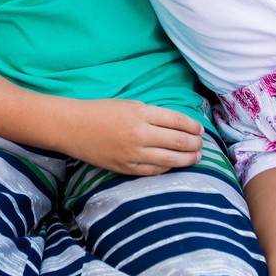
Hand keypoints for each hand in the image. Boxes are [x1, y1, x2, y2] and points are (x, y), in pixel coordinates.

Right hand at [63, 99, 203, 175]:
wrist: (73, 127)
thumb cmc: (101, 111)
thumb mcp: (130, 104)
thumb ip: (153, 115)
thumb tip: (178, 125)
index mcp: (141, 113)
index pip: (178, 121)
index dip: (193, 127)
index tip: (200, 130)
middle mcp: (140, 134)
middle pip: (178, 141)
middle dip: (195, 144)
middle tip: (201, 145)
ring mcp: (133, 153)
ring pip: (170, 160)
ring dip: (187, 159)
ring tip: (196, 157)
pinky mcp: (125, 168)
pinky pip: (153, 171)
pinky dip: (167, 169)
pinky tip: (174, 165)